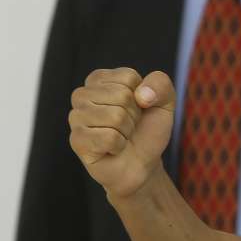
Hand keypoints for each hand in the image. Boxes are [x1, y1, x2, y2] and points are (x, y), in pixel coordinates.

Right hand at [69, 68, 175, 199]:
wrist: (142, 162)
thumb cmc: (147, 129)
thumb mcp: (164, 102)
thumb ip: (160, 83)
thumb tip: (142, 95)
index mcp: (100, 79)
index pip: (128, 77)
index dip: (143, 96)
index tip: (138, 108)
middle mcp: (82, 95)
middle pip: (122, 96)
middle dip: (134, 115)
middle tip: (129, 126)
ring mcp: (76, 117)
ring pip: (115, 116)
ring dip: (127, 131)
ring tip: (121, 136)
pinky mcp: (76, 140)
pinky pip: (108, 138)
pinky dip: (119, 145)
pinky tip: (113, 148)